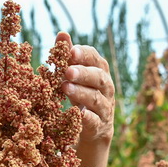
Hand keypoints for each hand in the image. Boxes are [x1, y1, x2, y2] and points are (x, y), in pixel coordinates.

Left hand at [55, 32, 114, 166]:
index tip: (70, 50)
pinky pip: (95, 122)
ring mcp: (105, 109)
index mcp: (99, 73)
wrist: (92, 132)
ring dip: (82, 93)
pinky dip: (87, 118)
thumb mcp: (73, 78)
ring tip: (66, 88)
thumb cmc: (80, 98)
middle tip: (67, 71)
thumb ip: (67, 57)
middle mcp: (105, 89)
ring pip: (97, 99)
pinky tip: (78, 114)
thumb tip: (62, 33)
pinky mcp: (100, 128)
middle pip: (99, 78)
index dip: (84, 54)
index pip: (96, 59)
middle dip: (83, 73)